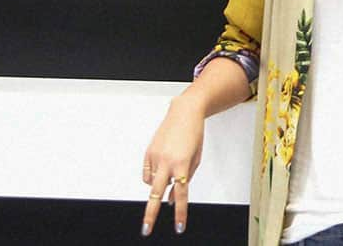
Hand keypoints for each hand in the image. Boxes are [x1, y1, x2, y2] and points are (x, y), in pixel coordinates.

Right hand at [141, 95, 205, 235]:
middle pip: (156, 194)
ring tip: (170, 169)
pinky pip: (147, 173)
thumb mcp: (196, 158)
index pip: (181, 194)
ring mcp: (155, 156)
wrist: (184, 112)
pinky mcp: (147, 152)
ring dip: (159, 184)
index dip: (180, 212)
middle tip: (146, 230)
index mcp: (182, 163)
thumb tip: (171, 199)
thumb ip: (185, 179)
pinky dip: (152, 176)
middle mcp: (166, 161)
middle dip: (151, 214)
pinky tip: (161, 167)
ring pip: (151, 183)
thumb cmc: (194, 134)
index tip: (179, 227)